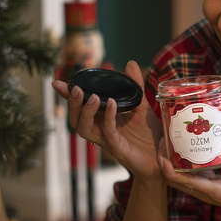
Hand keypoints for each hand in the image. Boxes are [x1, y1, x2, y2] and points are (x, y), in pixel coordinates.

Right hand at [52, 61, 162, 179]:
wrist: (162, 156)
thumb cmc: (149, 134)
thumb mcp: (142, 105)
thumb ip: (135, 86)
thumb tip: (130, 64)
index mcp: (102, 118)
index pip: (80, 106)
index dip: (67, 95)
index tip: (58, 82)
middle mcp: (101, 129)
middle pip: (75, 118)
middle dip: (72, 103)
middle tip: (76, 88)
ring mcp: (107, 140)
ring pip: (83, 129)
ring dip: (84, 112)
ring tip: (92, 96)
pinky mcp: (117, 148)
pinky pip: (107, 132)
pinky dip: (107, 117)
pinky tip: (110, 104)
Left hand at [158, 129, 220, 220]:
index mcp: (213, 191)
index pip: (184, 182)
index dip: (169, 170)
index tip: (162, 154)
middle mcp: (205, 192)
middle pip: (175, 180)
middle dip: (165, 163)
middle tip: (164, 141)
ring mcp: (205, 189)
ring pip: (180, 178)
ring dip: (172, 162)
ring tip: (171, 141)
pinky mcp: (207, 184)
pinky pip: (190, 174)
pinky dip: (184, 162)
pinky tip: (186, 146)